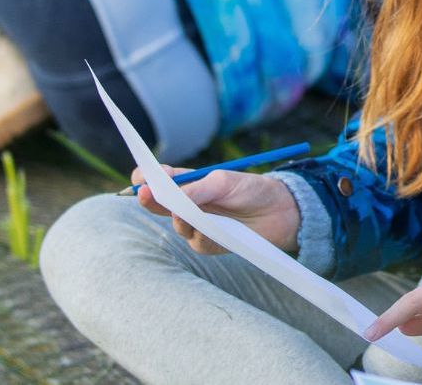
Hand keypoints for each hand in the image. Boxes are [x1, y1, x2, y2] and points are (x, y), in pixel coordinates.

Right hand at [130, 166, 300, 254]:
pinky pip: (198, 242)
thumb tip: (174, 198)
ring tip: (190, 213)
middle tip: (144, 194)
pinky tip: (213, 231)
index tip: (140, 178)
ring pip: (178, 226)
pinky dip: (204, 235)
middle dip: (149, 200)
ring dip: (182, 219)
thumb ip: (198, 188)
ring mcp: (197, 226)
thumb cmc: (252, 189)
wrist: (281, 212)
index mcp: (188, 183)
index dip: (145, 179)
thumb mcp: (225, 181)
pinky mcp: (209, 244)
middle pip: (158, 205)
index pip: (159, 180)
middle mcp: (188, 205)